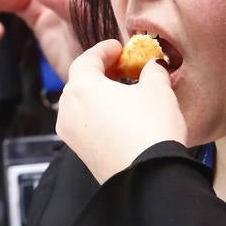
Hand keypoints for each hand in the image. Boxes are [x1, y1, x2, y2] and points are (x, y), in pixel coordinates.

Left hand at [57, 40, 186, 182]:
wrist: (149, 177)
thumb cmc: (150, 128)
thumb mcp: (157, 89)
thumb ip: (152, 71)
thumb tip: (153, 66)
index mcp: (81, 87)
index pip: (86, 59)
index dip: (104, 50)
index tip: (118, 47)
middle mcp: (68, 110)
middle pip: (80, 82)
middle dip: (100, 72)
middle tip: (121, 67)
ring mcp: (71, 134)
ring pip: (81, 105)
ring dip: (99, 95)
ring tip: (124, 93)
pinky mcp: (80, 153)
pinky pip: (85, 125)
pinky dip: (99, 115)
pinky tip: (121, 117)